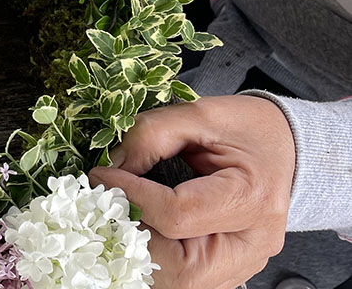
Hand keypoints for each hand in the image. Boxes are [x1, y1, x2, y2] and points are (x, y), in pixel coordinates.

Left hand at [88, 96, 295, 288]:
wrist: (286, 146)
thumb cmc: (249, 129)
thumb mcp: (201, 114)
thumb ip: (151, 135)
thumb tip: (110, 165)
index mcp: (252, 200)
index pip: (177, 215)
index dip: (130, 195)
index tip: (100, 173)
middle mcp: (251, 244)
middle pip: (177, 267)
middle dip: (131, 234)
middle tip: (104, 202)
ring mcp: (241, 265)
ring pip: (175, 281)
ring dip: (137, 250)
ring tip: (118, 212)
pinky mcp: (226, 270)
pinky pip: (180, 277)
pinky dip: (151, 256)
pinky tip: (137, 226)